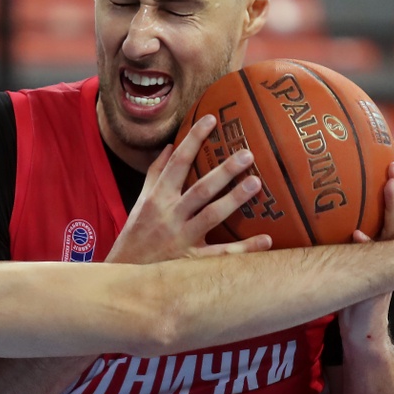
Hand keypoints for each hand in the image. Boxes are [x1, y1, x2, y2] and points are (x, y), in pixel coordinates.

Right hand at [107, 114, 271, 263]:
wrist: (126, 275)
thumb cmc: (135, 234)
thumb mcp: (140, 201)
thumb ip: (155, 173)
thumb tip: (170, 146)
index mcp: (157, 198)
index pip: (177, 163)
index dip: (193, 140)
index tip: (211, 119)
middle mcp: (170, 216)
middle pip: (200, 189)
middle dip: (224, 171)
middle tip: (247, 154)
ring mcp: (182, 239)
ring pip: (211, 216)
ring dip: (234, 200)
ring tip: (256, 184)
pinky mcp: (192, 262)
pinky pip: (221, 254)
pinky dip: (245, 249)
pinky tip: (267, 240)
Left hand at [343, 157, 393, 342]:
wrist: (364, 319)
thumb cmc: (359, 282)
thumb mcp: (359, 247)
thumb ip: (353, 225)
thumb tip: (340, 200)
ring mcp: (389, 257)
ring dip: (392, 202)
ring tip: (389, 180)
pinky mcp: (378, 275)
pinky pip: (372, 256)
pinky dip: (364, 243)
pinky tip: (356, 232)